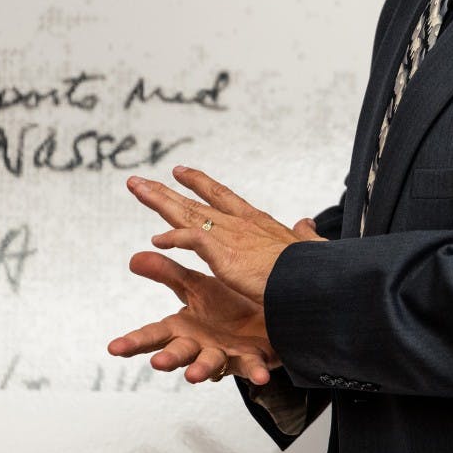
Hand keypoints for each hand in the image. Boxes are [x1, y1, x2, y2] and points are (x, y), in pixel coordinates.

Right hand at [107, 251, 279, 384]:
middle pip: (179, 352)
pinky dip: (254, 372)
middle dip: (168, 358)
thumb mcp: (194, 286)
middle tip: (157, 363)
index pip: (153, 335)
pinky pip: (252, 367)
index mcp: (182, 328)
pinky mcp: (250, 359)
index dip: (133, 342)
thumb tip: (133, 258)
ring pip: (210, 363)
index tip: (113, 348)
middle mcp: (199, 345)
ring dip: (201, 369)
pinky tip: (260, 378)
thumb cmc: (226, 305)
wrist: (265, 315)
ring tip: (193, 374)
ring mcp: (224, 354)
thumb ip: (166, 274)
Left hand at [126, 166, 325, 304]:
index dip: (199, 183)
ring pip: (186, 213)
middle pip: (193, 202)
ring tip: (135, 189)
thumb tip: (305, 222)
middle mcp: (240, 223)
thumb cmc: (316, 270)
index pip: (221, 196)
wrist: (317, 281)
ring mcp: (230, 236)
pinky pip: (190, 239)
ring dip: (158, 201)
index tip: (180, 171)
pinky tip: (156, 239)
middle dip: (164, 190)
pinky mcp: (224, 252)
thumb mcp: (309, 248)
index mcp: (257, 222)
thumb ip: (305, 235)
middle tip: (139, 180)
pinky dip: (173, 238)